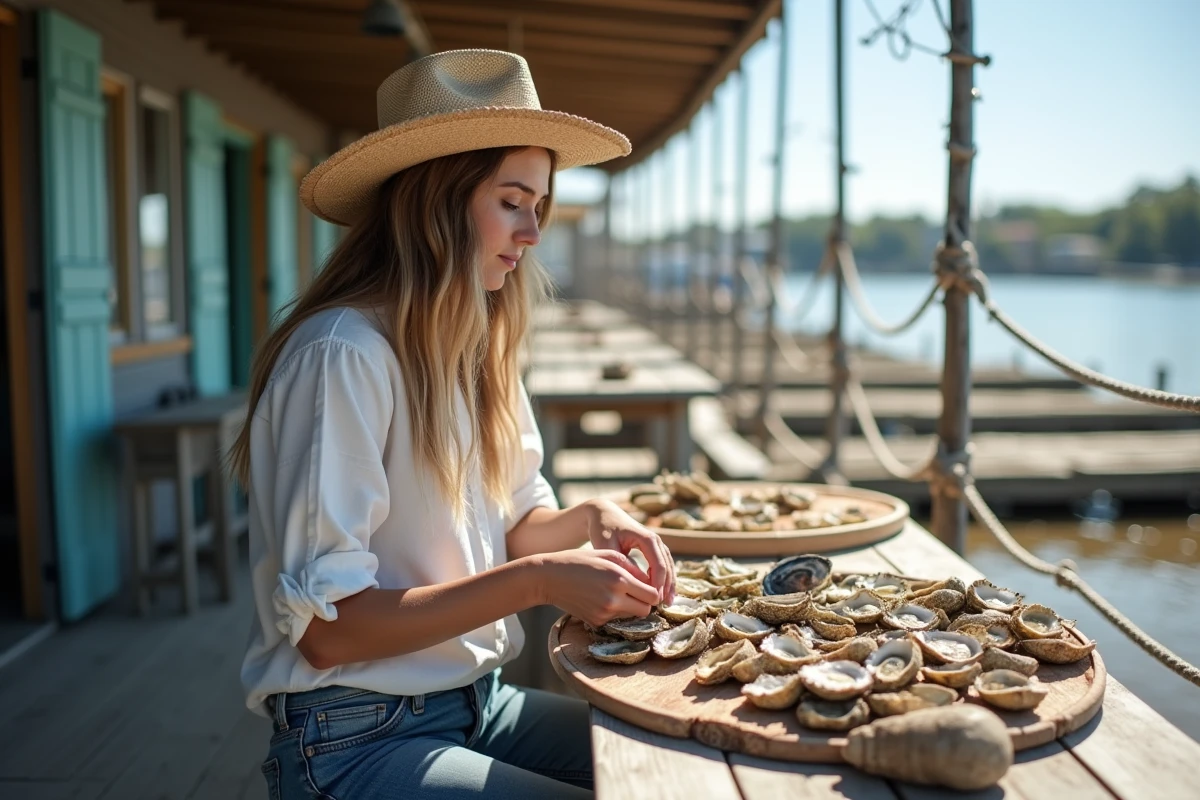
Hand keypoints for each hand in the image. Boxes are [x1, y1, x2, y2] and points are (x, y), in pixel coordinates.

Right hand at [534, 549, 661, 627]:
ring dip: (629, 606)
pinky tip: (600, 598)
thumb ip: (632, 567)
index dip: (654, 592)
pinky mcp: (595, 622)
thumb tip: (650, 581)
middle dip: (645, 603)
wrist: (548, 578)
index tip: (648, 586)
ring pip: (631, 616)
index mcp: (619, 579)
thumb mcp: (607, 555)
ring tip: (615, 592)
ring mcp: (604, 613)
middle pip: (645, 610)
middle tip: (637, 592)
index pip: (652, 595)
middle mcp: (613, 599)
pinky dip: (613, 611)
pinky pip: (614, 619)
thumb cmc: (579, 561)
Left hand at [581, 498, 675, 604]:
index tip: (654, 600)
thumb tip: (634, 581)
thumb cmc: (603, 530)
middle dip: (667, 586)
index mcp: (646, 538)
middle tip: (663, 605)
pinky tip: (663, 592)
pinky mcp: (653, 548)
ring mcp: (656, 543)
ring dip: (669, 583)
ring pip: (669, 565)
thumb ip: (621, 563)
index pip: (658, 564)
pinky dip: (665, 578)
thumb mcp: (607, 546)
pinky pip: (664, 564)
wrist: (604, 514)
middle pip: (667, 565)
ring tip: (668, 602)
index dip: (658, 583)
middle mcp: (655, 539)